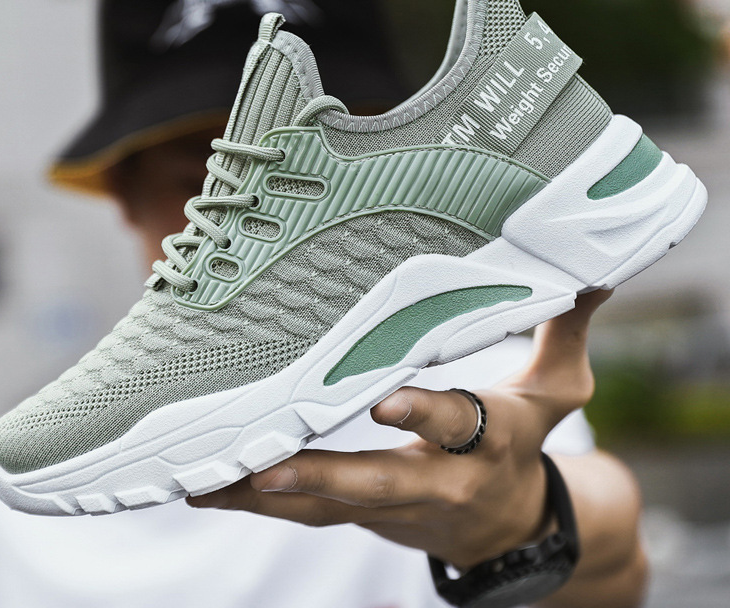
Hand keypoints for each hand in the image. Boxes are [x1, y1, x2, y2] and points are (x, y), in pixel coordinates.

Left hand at [187, 290, 611, 569]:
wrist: (512, 527)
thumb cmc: (527, 445)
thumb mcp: (558, 390)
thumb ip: (564, 329)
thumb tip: (595, 273)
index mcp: (488, 439)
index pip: (460, 423)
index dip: (427, 413)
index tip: (389, 399)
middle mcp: (441, 478)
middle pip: (382, 480)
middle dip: (326, 476)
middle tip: (267, 469)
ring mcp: (397, 504)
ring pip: (331, 506)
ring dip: (270, 496)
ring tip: (204, 481)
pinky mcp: (365, 515)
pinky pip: (309, 513)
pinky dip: (258, 503)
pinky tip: (204, 489)